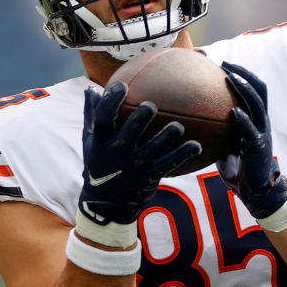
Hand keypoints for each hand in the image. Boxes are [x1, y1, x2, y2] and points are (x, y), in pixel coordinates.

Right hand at [80, 82, 200, 225]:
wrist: (107, 200)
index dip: (111, 102)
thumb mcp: (90, 141)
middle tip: (150, 106)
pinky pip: (168, 164)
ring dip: (166, 138)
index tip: (121, 86)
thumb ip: (91, 115)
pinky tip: (196, 145)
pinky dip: (182, 155)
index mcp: (101, 141)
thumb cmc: (100, 162)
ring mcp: (134, 166)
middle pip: (129, 133)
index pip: (103, 118)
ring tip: (177, 126)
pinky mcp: (149, 176)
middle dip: (140, 119)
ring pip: (153, 150)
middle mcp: (117, 153)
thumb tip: (91, 88)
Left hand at [217, 62, 286, 219]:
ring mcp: (262, 133)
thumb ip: (218, 130)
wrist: (258, 190)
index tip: (223, 63)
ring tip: (229, 78)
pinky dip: (243, 119)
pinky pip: (250, 131)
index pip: (254, 89)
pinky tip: (232, 112)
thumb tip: (192, 121)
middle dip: (243, 74)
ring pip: (257, 105)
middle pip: (259, 89)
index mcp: (257, 119)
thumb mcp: (228, 143)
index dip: (242, 74)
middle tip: (225, 64)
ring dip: (243, 89)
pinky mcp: (259, 148)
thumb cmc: (240, 167)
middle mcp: (262, 122)